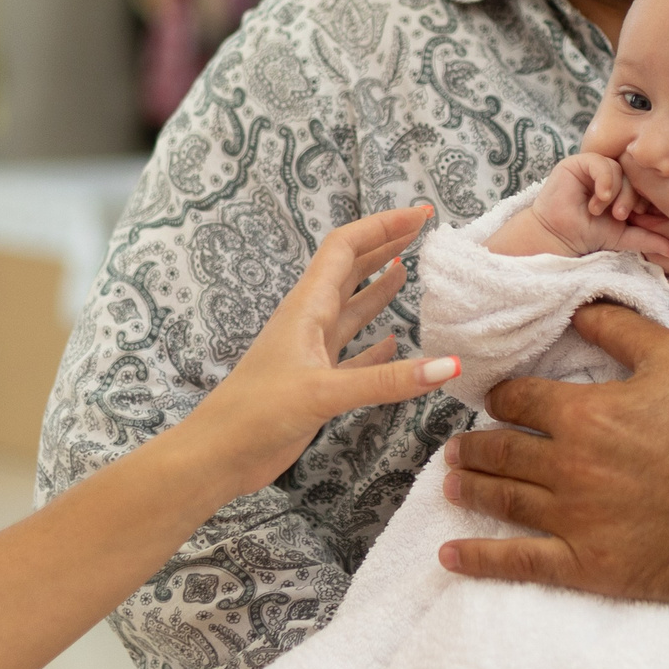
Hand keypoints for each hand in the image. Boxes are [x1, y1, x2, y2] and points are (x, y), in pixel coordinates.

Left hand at [191, 206, 462, 493]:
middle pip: (350, 270)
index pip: (345, 248)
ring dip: (379, 288)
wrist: (220, 454)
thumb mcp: (324, 392)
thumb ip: (386, 380)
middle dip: (384, 246)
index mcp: (306, 308)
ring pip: (352, 308)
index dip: (382, 226)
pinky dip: (375, 344)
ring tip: (409, 269)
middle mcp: (309, 321)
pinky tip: (395, 342)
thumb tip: (449, 365)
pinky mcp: (315, 382)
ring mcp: (311, 352)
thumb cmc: (258, 413)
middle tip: (422, 231)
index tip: (420, 215)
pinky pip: (352, 353)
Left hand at [435, 303, 668, 609]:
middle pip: (500, 451)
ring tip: (452, 483)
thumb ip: (620, 329)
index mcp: (586, 413)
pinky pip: (517, 563)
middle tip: (457, 446)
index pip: (518, 399)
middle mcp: (570, 466)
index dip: (503, 397)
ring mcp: (575, 519)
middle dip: (473, 446)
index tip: (496, 400)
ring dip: (470, 489)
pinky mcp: (587, 565)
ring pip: (502, 500)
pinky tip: (450, 555)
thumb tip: (576, 309)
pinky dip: (477, 559)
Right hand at [530, 154, 668, 258]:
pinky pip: (600, 163)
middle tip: (620, 215)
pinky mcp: (577, 163)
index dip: (644, 198)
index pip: (643, 184)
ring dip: (615, 191)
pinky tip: (599, 198)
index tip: (638, 216)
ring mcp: (594, 168)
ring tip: (601, 210)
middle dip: (631, 196)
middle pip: (633, 175)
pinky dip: (605, 180)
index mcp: (623, 188)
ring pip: (619, 169)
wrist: (560, 238)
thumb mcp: (623, 237)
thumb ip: (647, 239)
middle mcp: (610, 175)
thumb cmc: (588, 236)